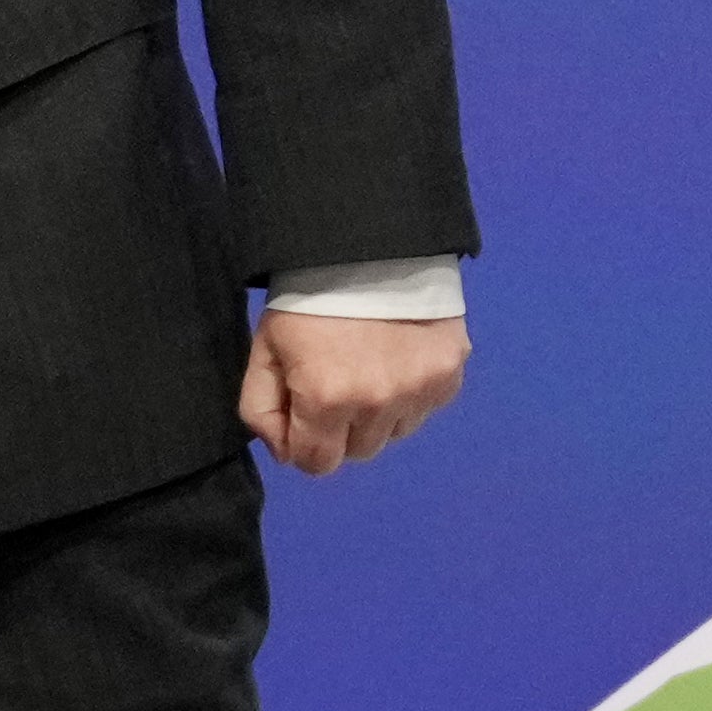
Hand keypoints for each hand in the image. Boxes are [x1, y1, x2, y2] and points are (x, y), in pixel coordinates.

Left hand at [241, 307, 468, 477]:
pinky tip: (396, 358)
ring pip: (394, 432)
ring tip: (367, 367)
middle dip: (340, 429)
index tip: (301, 417)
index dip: (303, 446)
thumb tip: (285, 451)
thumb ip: (261, 408)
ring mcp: (420, 390)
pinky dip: (409, 393)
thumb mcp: (264, 349)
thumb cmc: (307, 299)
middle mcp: (379, 404)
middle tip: (334, 384)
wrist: (369, 245)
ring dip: (377, 414)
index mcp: (327, 400)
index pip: (317, 464)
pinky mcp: (449, 374)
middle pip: (357, 451)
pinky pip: (425, 408)